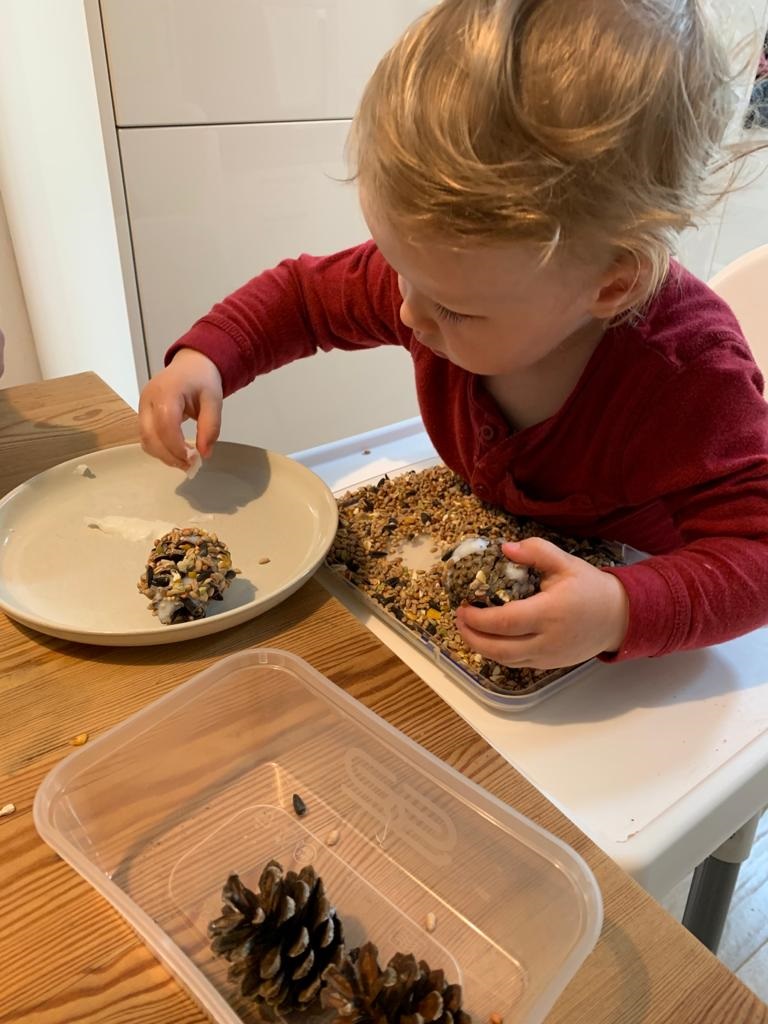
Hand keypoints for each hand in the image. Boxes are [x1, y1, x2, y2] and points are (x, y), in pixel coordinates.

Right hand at [138, 348, 222, 468]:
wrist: (191, 364)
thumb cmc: (203, 380)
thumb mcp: (214, 401)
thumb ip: (210, 427)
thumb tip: (204, 454)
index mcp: (166, 391)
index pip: (165, 425)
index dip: (177, 447)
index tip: (193, 459)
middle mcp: (148, 399)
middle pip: (150, 436)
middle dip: (169, 456)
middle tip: (190, 466)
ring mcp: (142, 406)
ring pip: (145, 439)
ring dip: (163, 455)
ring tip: (185, 461)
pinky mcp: (142, 413)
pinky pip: (147, 436)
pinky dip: (159, 449)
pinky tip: (176, 453)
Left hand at [455, 538, 628, 668]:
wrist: (619, 617)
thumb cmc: (591, 588)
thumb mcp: (566, 562)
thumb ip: (536, 551)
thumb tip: (504, 548)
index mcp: (550, 613)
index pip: (506, 622)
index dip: (479, 619)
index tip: (464, 607)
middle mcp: (548, 640)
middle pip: (500, 649)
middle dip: (473, 637)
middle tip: (458, 620)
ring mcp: (549, 657)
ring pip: (507, 660)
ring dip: (481, 648)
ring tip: (467, 629)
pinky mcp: (550, 665)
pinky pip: (518, 663)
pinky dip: (498, 653)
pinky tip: (489, 639)